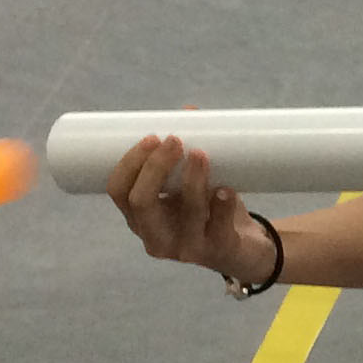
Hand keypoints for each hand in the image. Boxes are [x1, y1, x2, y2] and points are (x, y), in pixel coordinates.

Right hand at [106, 136, 268, 281]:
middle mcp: (156, 237)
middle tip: (175, 140)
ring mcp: (187, 248)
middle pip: (141, 202)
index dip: (129, 163)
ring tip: (202, 153)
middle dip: (155, 167)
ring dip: (193, 179)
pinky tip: (225, 189)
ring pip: (186, 212)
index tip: (152, 136)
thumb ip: (185, 153)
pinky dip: (222, 204)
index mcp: (140, 218)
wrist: (244, 248)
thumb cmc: (207, 211)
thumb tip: (189, 112)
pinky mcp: (218, 251)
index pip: (118, 191)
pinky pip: (219, 226)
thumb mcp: (190, 185)